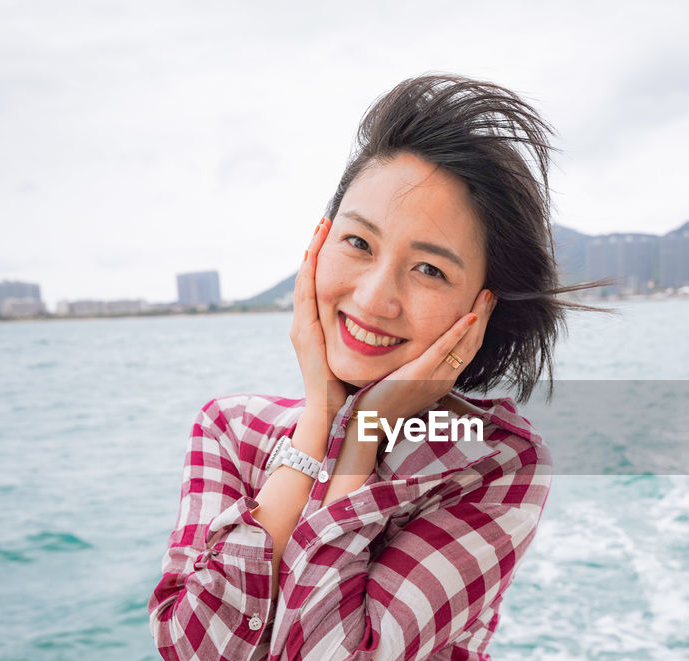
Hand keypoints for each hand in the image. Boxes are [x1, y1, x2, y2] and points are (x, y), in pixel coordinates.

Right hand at [291, 217, 348, 417]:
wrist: (331, 413)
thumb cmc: (347, 387)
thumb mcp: (357, 354)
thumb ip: (366, 336)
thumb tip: (387, 321)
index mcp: (318, 327)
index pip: (320, 285)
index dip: (325, 258)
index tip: (334, 233)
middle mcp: (306, 323)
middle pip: (308, 276)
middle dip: (314, 247)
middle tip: (323, 220)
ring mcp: (302, 328)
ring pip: (304, 280)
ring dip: (310, 252)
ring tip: (319, 227)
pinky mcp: (304, 334)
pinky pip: (305, 295)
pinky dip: (309, 272)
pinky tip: (314, 253)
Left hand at [357, 287, 496, 424]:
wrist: (371, 423)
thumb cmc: (385, 401)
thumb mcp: (410, 382)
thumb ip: (421, 366)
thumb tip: (423, 347)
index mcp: (444, 381)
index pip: (469, 351)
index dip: (480, 327)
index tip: (486, 306)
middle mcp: (445, 381)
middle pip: (472, 345)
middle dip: (484, 318)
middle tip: (492, 294)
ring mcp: (434, 380)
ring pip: (464, 346)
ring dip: (478, 319)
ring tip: (486, 297)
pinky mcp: (418, 376)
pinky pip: (441, 351)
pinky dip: (456, 333)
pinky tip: (468, 317)